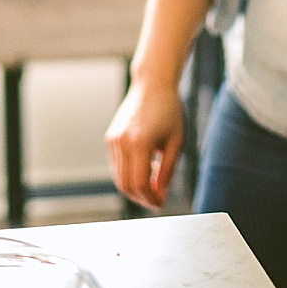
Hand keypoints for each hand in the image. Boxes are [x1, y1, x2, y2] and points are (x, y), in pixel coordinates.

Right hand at [105, 82, 185, 209]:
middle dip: (141, 197)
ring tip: (155, 182)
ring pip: (119, 177)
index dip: (150, 199)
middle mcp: (121, 142)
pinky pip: (117, 165)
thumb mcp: (175, 143)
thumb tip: (159, 195)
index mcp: (140, 143)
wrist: (153, 84)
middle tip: (158, 199)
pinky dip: (130, 173)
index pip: (139, 184)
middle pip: (125, 185)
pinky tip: (147, 167)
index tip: (162, 203)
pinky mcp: (111, 137)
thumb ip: (167, 171)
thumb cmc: (169, 111)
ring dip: (135, 186)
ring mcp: (113, 140)